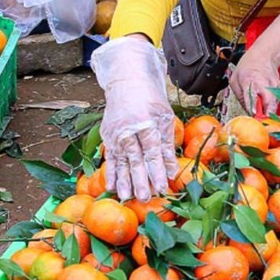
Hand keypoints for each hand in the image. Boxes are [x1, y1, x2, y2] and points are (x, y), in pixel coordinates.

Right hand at [90, 37, 178, 201]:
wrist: (127, 81)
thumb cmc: (150, 99)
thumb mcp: (165, 117)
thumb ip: (167, 144)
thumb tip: (171, 170)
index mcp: (146, 123)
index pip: (152, 152)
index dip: (157, 171)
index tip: (162, 188)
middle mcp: (128, 129)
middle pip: (135, 159)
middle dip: (140, 180)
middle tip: (145, 198)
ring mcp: (115, 132)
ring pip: (120, 160)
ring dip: (123, 180)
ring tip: (126, 197)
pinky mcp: (107, 134)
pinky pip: (109, 156)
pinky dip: (110, 171)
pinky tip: (111, 186)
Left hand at [227, 45, 279, 115]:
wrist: (263, 56)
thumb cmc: (247, 67)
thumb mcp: (235, 81)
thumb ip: (241, 98)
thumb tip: (248, 113)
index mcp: (250, 80)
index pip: (252, 96)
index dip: (253, 107)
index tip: (253, 114)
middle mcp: (265, 84)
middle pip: (269, 103)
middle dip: (265, 115)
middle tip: (259, 122)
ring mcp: (275, 87)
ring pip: (275, 106)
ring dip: (269, 114)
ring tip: (263, 118)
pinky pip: (277, 104)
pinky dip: (272, 109)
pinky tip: (267, 110)